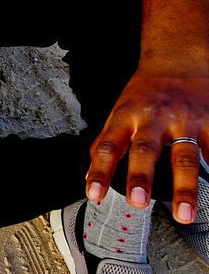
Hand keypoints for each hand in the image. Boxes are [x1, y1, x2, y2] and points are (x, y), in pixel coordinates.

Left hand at [85, 68, 208, 222]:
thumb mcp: (119, 110)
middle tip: (138, 203)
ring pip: (185, 156)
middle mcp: (154, 119)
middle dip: (141, 177)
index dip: (100, 171)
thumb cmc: (145, 91)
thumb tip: (90, 170)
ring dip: (184, 188)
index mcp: (127, 117)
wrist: (179, 58)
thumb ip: (108, 140)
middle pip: (146, 150)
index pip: (109, 146)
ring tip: (184, 215)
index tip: (93, 194)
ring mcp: (185, 120)